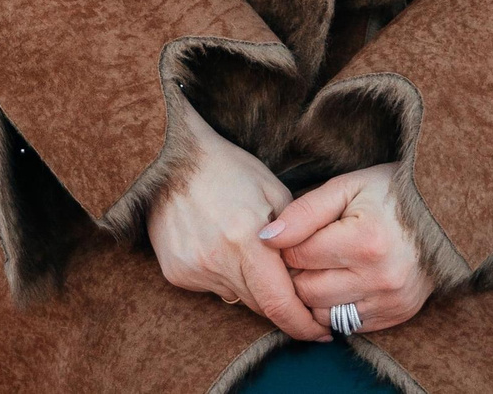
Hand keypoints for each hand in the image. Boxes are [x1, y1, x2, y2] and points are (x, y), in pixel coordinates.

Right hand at [147, 111, 323, 340]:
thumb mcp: (274, 192)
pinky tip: (220, 245)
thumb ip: (296, 238)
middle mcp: (216, 260)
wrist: (172, 158)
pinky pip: (213, 287)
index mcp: (246, 238)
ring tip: (248, 250)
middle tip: (291, 285)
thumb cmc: (229, 170)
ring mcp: (193, 269)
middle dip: (280, 301)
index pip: (278, 303)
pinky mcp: (176, 273)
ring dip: (251, 285)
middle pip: (260, 305)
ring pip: (237, 298)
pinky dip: (225, 276)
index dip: (302, 324)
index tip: (320, 333)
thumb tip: (308, 277)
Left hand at [262, 164, 435, 335]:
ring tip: (319, 268)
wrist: (442, 214)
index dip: (286, 244)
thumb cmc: (390, 193)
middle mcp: (379, 278)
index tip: (291, 234)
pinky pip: (347, 325)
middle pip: (306, 290)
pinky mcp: (396, 315)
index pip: (297, 256)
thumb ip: (304, 212)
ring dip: (311, 295)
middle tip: (300, 253)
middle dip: (295, 273)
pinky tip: (339, 283)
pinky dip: (334, 308)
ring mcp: (390, 301)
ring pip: (322, 314)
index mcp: (365, 241)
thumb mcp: (346, 187)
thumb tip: (266, 238)